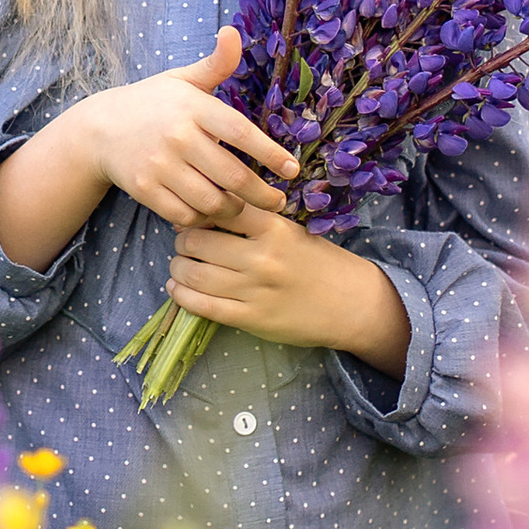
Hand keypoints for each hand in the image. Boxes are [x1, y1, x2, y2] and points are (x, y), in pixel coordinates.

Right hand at [82, 29, 297, 231]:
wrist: (99, 128)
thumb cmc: (153, 102)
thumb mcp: (183, 79)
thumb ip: (216, 63)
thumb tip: (233, 31)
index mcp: (192, 106)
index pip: (241, 133)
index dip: (271, 154)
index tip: (292, 169)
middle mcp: (177, 136)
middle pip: (232, 176)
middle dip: (262, 195)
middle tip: (277, 202)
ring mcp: (159, 165)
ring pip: (211, 201)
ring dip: (233, 209)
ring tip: (243, 206)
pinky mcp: (144, 189)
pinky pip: (185, 215)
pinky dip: (203, 219)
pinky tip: (211, 211)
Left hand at [166, 200, 411, 376]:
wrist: (350, 303)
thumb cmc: (317, 262)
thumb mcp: (290, 230)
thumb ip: (253, 222)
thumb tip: (202, 213)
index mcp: (273, 228)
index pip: (219, 209)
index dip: (197, 212)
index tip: (192, 217)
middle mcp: (262, 257)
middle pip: (197, 242)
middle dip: (182, 242)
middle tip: (183, 244)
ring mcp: (255, 290)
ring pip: (194, 275)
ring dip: (178, 268)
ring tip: (179, 266)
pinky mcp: (251, 319)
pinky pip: (203, 306)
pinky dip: (182, 296)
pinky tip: (178, 288)